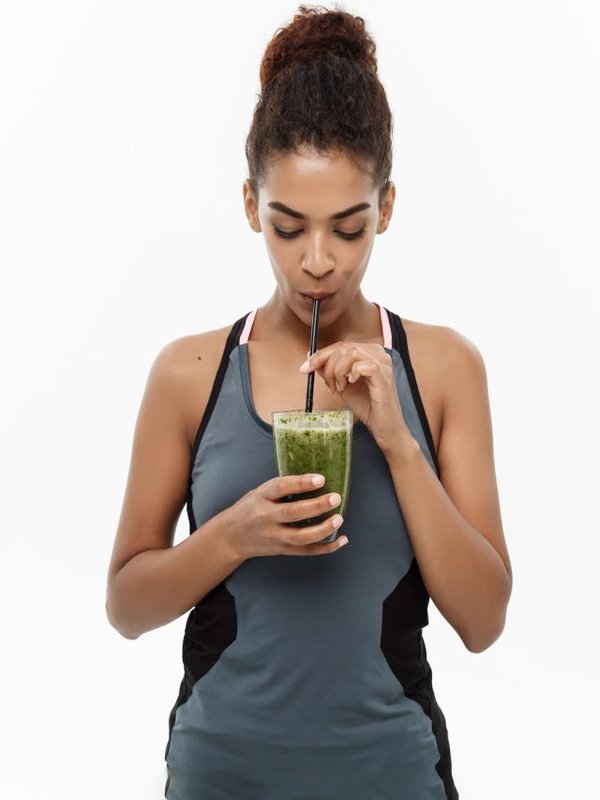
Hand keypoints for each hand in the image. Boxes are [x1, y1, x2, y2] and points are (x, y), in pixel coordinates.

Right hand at [226, 474, 348, 559]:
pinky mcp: (283, 550)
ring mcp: (275, 536)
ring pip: (300, 537)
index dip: (301, 483)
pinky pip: (307, 551)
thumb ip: (282, 488)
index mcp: (261, 497)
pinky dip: (326, 547)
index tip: (320, 479)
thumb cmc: (250, 509)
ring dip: (323, 529)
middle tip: (336, 497)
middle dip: (317, 506)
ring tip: (339, 518)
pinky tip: (342, 539)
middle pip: (293, 513)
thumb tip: (315, 478)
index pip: (280, 487)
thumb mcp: (259, 492)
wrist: (231, 537)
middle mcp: (267, 518)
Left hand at [299, 342, 411, 451]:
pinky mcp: (385, 377)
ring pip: (352, 352)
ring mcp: (384, 365)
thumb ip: (329, 370)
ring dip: (338, 370)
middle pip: (344, 347)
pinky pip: (364, 365)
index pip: (341, 345)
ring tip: (340, 387)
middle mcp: (379, 354)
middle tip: (329, 385)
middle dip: (328, 366)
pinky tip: (351, 384)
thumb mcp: (341, 385)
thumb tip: (311, 356)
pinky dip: (352, 373)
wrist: (384, 427)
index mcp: (369, 353)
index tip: (305, 368)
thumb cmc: (367, 405)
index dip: (320, 355)